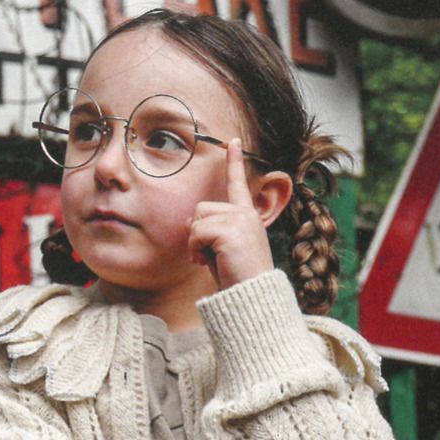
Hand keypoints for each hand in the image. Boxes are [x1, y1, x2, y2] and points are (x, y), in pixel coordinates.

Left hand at [186, 139, 275, 288]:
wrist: (250, 298)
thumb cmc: (236, 280)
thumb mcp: (220, 252)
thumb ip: (208, 232)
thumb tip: (189, 219)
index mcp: (247, 217)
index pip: (238, 185)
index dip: (234, 162)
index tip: (232, 142)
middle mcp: (246, 214)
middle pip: (201, 207)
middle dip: (196, 233)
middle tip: (208, 256)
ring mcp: (240, 219)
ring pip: (196, 219)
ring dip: (194, 243)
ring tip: (209, 260)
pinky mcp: (231, 229)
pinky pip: (196, 233)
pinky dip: (195, 249)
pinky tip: (207, 262)